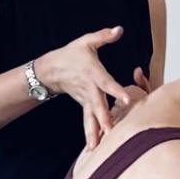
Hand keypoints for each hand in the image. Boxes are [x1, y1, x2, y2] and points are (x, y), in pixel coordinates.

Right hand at [35, 27, 145, 148]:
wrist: (52, 69)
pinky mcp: (84, 106)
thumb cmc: (71, 55)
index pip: (107, 83)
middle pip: (98, 106)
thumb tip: (119, 29)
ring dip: (95, 133)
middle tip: (112, 133)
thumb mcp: (86, 42)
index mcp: (93, 73)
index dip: (116, 91)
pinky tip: (94, 148)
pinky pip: (88, 122)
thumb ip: (104, 36)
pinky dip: (91, 134)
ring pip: (91, 118)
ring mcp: (86, 100)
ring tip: (98, 148)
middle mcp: (90, 89)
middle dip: (105, 120)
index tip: (127, 99)